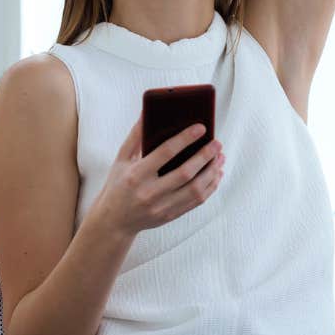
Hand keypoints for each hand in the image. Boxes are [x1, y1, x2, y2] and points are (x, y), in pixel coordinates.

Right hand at [95, 115, 225, 235]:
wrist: (114, 222)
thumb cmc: (118, 185)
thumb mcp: (121, 159)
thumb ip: (135, 136)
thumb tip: (147, 112)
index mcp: (136, 175)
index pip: (165, 153)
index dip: (185, 139)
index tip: (201, 127)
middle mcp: (150, 193)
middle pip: (185, 173)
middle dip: (205, 156)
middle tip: (217, 143)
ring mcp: (161, 207)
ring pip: (195, 189)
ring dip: (212, 171)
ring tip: (220, 156)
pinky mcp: (171, 215)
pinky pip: (196, 201)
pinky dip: (210, 186)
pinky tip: (216, 173)